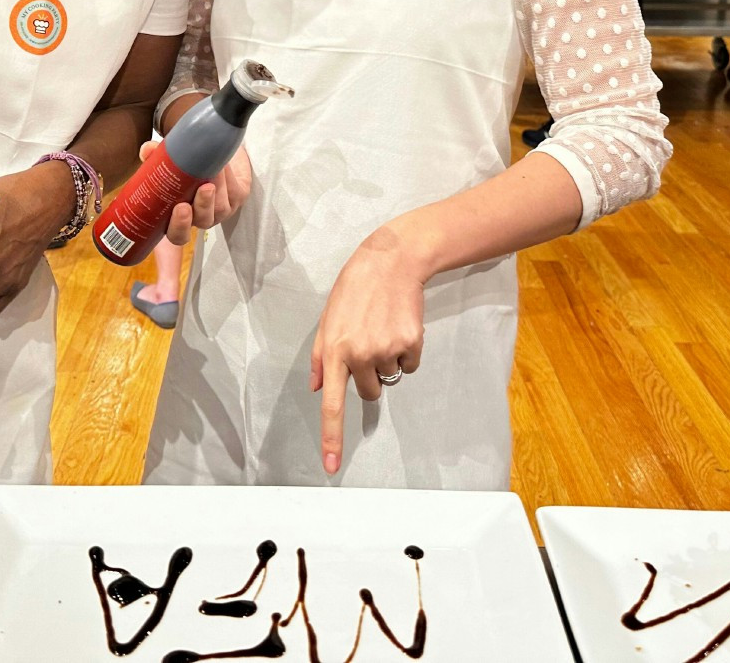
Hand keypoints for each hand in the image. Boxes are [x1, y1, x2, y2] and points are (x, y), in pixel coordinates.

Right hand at [155, 144, 251, 245]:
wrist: (220, 151)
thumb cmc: (192, 162)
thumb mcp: (172, 158)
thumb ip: (157, 155)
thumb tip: (147, 151)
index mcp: (181, 215)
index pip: (176, 234)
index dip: (177, 228)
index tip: (178, 209)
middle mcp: (201, 217)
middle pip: (199, 225)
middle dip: (191, 215)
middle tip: (185, 204)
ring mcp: (221, 210)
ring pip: (218, 209)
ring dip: (212, 190)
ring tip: (209, 170)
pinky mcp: (238, 197)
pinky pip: (232, 192)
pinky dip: (226, 177)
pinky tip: (221, 164)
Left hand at [309, 225, 426, 475]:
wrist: (391, 262)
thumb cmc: (354, 290)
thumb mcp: (327, 319)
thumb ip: (320, 357)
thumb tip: (317, 390)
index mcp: (335, 351)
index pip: (332, 404)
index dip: (332, 437)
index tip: (330, 467)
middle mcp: (361, 354)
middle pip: (369, 392)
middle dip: (368, 375)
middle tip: (368, 342)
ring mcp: (387, 348)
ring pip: (390, 377)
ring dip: (388, 360)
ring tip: (382, 327)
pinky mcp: (411, 342)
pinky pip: (410, 364)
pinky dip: (407, 350)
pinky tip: (399, 325)